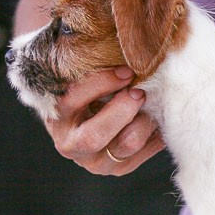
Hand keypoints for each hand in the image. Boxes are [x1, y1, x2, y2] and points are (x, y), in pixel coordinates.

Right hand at [46, 66, 164, 174]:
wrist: (89, 116)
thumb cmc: (87, 86)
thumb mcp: (80, 75)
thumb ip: (91, 64)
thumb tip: (122, 45)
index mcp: (56, 118)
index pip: (73, 101)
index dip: (101, 84)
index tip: (126, 71)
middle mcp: (72, 146)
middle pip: (96, 136)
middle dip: (122, 110)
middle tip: (140, 92)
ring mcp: (97, 162)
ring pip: (128, 144)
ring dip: (145, 120)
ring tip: (151, 102)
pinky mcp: (121, 168)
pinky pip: (148, 150)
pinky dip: (157, 130)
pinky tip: (158, 115)